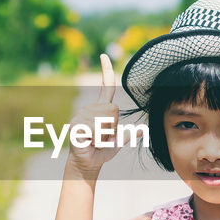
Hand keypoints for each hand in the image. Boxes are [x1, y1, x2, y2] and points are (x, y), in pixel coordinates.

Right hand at [67, 54, 122, 177]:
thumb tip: (143, 130)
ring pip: (105, 119)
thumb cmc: (101, 151)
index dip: (106, 71)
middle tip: (102, 136)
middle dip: (113, 127)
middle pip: (113, 110)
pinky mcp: (75, 124)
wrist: (88, 164)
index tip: (103, 55)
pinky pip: (96, 128)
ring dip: (104, 134)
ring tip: (95, 139)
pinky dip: (97, 138)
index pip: (105, 86)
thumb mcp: (117, 142)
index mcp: (100, 109)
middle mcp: (89, 108)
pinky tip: (89, 141)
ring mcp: (80, 115)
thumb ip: (128, 135)